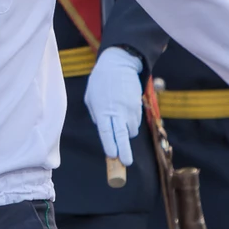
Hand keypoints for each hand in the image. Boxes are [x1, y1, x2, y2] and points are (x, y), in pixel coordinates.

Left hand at [84, 47, 143, 166]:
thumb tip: (103, 130)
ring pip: (130, 131)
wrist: (119, 64)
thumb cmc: (100, 82)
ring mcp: (129, 109)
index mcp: (102, 110)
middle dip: (124, 151)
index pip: (105, 132)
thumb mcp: (91, 97)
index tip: (112, 155)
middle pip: (121, 136)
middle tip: (126, 163)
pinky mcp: (138, 107)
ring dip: (126, 135)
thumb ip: (96, 115)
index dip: (109, 145)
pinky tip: (124, 113)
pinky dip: (130, 124)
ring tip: (119, 123)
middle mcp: (116, 111)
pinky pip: (135, 122)